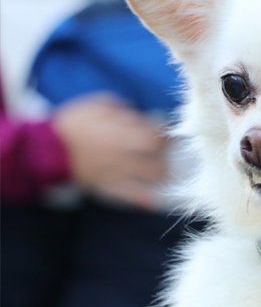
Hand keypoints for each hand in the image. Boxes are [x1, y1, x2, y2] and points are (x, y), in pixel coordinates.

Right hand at [53, 94, 168, 208]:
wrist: (47, 149)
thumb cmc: (73, 123)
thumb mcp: (98, 105)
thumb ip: (121, 108)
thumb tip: (136, 112)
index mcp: (123, 131)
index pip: (156, 134)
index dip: (165, 134)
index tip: (167, 133)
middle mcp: (125, 152)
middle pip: (158, 155)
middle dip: (165, 154)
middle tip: (166, 153)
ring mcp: (118, 170)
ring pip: (150, 176)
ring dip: (161, 174)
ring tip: (164, 173)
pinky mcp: (108, 186)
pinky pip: (130, 195)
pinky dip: (144, 200)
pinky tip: (154, 202)